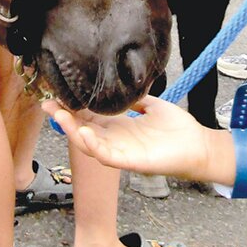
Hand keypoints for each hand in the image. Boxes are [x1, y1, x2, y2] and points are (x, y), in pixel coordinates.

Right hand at [46, 96, 217, 181]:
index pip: (89, 117)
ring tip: (60, 116)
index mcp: (120, 128)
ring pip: (89, 144)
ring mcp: (122, 152)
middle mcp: (116, 140)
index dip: (72, 107)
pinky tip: (85, 132)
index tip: (57, 94)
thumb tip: (121, 84)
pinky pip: (107, 156)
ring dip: (73, 131)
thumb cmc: (178, 129)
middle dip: (64, 118)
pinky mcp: (131, 162)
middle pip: (83, 130)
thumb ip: (135, 97)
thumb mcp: (153, 106)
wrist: (199, 146)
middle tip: (48, 103)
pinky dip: (94, 146)